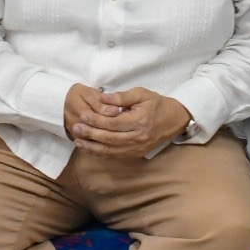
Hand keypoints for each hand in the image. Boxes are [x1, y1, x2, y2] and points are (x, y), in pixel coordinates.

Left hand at [70, 86, 190, 158]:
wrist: (174, 120)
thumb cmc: (157, 104)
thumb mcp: (141, 94)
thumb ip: (122, 96)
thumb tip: (103, 98)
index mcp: (139, 121)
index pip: (113, 123)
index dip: (97, 120)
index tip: (83, 116)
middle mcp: (138, 137)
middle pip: (110, 138)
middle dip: (91, 134)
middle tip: (75, 128)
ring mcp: (138, 148)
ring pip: (111, 150)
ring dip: (93, 147)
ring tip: (77, 141)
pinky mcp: (136, 154)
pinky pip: (116, 155)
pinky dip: (102, 153)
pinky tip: (90, 149)